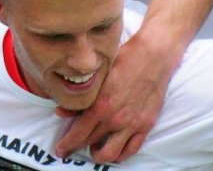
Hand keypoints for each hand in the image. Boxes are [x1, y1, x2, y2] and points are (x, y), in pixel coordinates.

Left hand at [54, 32, 176, 161]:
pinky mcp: (146, 125)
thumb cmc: (123, 61)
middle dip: (78, 148)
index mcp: (100, 106)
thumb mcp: (97, 77)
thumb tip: (60, 112)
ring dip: (99, 155)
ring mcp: (132, 124)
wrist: (152, 57)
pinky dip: (120, 155)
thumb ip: (80, 99)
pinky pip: (131, 149)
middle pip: (91, 143)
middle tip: (72, 149)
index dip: (66, 145)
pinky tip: (114, 151)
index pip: (78, 134)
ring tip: (94, 150)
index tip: (60, 150)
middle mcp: (115, 119)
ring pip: (111, 154)